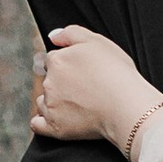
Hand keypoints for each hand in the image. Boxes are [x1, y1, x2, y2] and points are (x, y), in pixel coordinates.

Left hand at [33, 23, 162, 161]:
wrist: (125, 105)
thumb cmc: (116, 72)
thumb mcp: (97, 41)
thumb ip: (71, 34)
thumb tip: (53, 36)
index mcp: (57, 61)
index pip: (53, 59)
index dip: (69, 63)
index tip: (82, 70)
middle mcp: (49, 83)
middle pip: (49, 79)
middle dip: (62, 81)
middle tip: (84, 86)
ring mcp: (50, 107)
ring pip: (43, 101)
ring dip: (54, 100)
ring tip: (77, 103)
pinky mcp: (54, 128)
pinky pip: (37, 124)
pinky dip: (44, 121)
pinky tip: (57, 118)